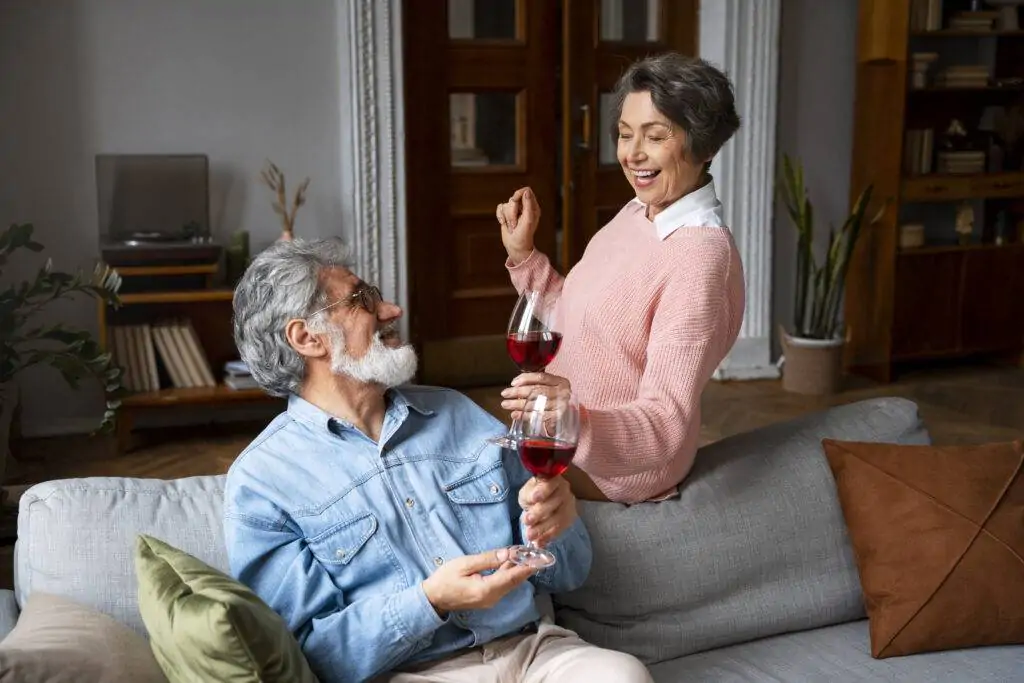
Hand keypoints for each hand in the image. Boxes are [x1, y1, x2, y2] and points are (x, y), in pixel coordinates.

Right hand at [421, 548, 535, 616]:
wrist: (433, 598)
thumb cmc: (445, 578)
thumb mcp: (465, 564)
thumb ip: (487, 559)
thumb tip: (508, 554)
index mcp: (486, 589)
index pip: (512, 577)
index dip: (527, 567)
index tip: (540, 559)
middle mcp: (492, 598)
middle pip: (514, 581)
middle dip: (527, 567)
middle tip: (539, 554)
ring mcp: (490, 599)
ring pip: (510, 583)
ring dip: (519, 570)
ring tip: (530, 556)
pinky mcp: (488, 597)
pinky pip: (503, 585)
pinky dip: (510, 574)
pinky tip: (514, 563)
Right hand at [496, 187, 540, 263]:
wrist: (516, 247)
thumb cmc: (524, 235)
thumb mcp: (528, 220)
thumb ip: (528, 205)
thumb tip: (526, 192)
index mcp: (533, 207)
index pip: (526, 191)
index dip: (518, 194)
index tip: (514, 201)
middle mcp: (524, 207)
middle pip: (513, 199)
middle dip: (512, 213)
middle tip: (515, 224)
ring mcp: (515, 210)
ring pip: (506, 205)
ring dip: (507, 218)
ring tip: (512, 227)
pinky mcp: (506, 214)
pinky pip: (500, 207)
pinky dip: (500, 216)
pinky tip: (503, 223)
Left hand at [501, 372, 572, 420]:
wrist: (575, 416)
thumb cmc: (558, 400)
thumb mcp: (553, 388)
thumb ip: (538, 384)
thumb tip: (516, 385)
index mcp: (560, 381)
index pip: (541, 377)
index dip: (525, 379)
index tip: (513, 383)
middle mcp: (562, 392)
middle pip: (537, 390)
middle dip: (518, 392)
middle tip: (504, 394)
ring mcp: (561, 405)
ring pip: (536, 404)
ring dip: (518, 405)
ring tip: (506, 404)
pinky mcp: (558, 417)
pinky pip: (538, 416)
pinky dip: (525, 415)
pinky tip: (515, 415)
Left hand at [519, 475, 577, 547]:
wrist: (546, 502)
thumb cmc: (534, 494)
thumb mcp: (528, 492)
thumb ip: (529, 495)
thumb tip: (532, 500)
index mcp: (553, 479)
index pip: (551, 483)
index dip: (543, 490)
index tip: (534, 498)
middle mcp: (565, 490)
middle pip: (555, 501)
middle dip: (540, 512)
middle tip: (526, 521)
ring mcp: (569, 504)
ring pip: (559, 517)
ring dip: (543, 528)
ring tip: (530, 535)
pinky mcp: (570, 518)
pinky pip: (561, 529)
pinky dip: (549, 536)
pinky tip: (539, 542)